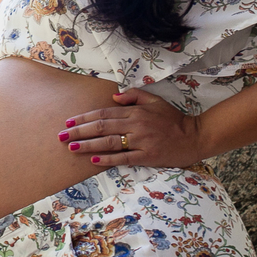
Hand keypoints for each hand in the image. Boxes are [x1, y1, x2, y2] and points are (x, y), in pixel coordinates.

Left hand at [57, 88, 207, 167]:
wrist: (194, 136)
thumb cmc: (173, 119)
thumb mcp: (155, 101)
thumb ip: (134, 96)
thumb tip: (114, 97)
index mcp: (135, 111)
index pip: (104, 113)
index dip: (85, 117)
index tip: (69, 121)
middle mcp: (135, 125)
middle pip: (101, 127)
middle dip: (79, 131)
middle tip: (62, 136)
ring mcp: (141, 141)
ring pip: (109, 142)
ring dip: (88, 145)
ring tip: (72, 147)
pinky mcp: (147, 156)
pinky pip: (124, 158)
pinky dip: (108, 159)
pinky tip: (94, 160)